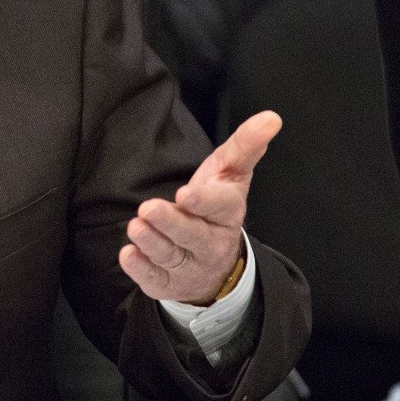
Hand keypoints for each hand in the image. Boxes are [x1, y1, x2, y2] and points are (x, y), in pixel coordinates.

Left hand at [121, 110, 281, 304]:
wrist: (215, 262)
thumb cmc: (216, 205)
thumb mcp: (231, 173)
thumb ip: (246, 145)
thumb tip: (272, 117)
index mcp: (228, 212)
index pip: (219, 206)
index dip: (204, 202)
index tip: (186, 194)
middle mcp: (211, 242)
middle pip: (192, 234)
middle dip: (171, 223)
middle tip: (148, 209)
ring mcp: (190, 265)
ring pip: (171, 256)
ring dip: (152, 242)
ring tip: (136, 226)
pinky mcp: (168, 283)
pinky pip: (154, 279)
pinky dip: (141, 269)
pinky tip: (127, 255)